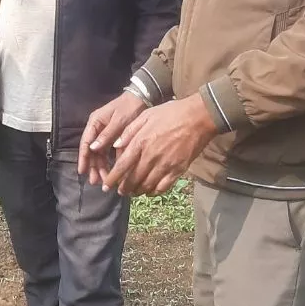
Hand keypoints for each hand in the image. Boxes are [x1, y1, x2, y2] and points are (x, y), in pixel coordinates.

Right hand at [79, 92, 148, 188]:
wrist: (142, 99)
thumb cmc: (129, 107)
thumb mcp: (118, 120)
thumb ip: (106, 134)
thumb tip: (93, 148)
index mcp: (95, 123)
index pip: (85, 143)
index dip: (83, 158)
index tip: (82, 171)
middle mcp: (97, 129)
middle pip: (92, 151)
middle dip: (93, 167)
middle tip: (95, 181)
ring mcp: (104, 134)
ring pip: (99, 154)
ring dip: (100, 167)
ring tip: (103, 180)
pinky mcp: (112, 137)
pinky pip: (107, 152)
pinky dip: (108, 162)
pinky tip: (111, 172)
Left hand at [103, 96, 218, 197]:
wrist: (198, 117)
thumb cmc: (171, 113)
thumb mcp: (146, 116)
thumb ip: (129, 132)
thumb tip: (114, 146)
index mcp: (141, 142)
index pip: (122, 166)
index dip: (112, 179)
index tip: (106, 186)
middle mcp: (151, 156)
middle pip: (133, 179)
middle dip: (124, 188)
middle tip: (120, 191)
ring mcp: (165, 165)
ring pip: (147, 185)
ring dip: (137, 191)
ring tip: (132, 192)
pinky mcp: (178, 170)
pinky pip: (163, 187)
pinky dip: (154, 192)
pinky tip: (150, 191)